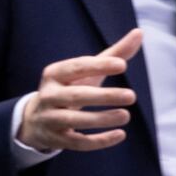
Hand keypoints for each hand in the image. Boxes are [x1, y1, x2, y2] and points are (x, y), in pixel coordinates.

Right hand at [17, 29, 142, 151]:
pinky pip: (76, 142)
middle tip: (132, 96)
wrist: (36, 118)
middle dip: (104, 96)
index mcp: (54, 73)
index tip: (123, 65)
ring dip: (102, 120)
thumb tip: (140, 32)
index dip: (99, 66)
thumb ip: (114, 53)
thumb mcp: (88, 71)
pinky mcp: (55, 140)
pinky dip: (98, 141)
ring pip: (75, 120)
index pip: (77, 67)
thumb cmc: (70, 87)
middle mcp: (48, 95)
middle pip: (77, 96)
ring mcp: (49, 119)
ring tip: (127, 115)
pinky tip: (120, 135)